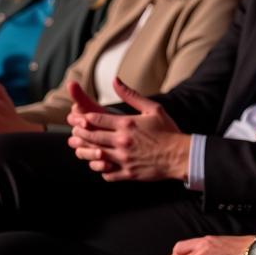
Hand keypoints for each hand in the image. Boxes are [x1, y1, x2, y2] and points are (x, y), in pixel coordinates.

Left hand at [67, 77, 189, 182]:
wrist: (180, 155)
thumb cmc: (168, 130)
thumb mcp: (153, 108)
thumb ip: (131, 95)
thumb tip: (116, 80)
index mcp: (127, 124)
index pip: (96, 120)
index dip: (84, 118)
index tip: (79, 118)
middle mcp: (122, 141)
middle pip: (92, 137)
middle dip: (80, 134)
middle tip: (75, 133)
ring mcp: (123, 159)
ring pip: (95, 156)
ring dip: (85, 152)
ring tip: (80, 149)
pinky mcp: (128, 173)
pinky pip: (107, 174)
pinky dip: (100, 170)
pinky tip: (100, 165)